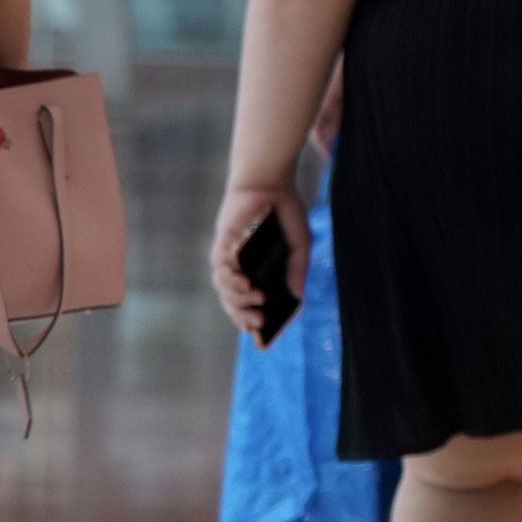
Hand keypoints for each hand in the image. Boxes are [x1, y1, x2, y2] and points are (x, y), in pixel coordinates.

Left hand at [210, 184, 304, 341]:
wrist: (270, 183)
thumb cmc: (285, 213)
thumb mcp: (299, 245)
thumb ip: (297, 270)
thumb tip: (297, 297)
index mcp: (259, 272)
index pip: (252, 304)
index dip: (255, 322)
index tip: (264, 338)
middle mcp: (240, 269)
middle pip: (235, 303)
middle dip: (244, 316)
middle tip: (259, 324)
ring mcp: (229, 259)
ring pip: (226, 290)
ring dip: (238, 300)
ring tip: (258, 301)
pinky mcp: (222, 246)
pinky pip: (221, 270)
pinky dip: (231, 280)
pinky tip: (245, 284)